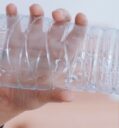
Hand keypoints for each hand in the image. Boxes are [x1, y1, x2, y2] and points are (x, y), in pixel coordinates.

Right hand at [0, 5, 86, 123]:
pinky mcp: (12, 42)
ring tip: (36, 9)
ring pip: (37, 22)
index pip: (73, 42)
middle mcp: (47, 49)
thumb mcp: (41, 97)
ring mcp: (30, 43)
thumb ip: (54, 95)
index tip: (81, 17)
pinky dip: (13, 15)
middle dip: (61, 17)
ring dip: (38, 13)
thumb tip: (70, 96)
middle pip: (59, 27)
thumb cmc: (28, 98)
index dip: (79, 29)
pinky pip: (14, 24)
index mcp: (58, 61)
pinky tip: (13, 8)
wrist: (5, 97)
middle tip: (58, 15)